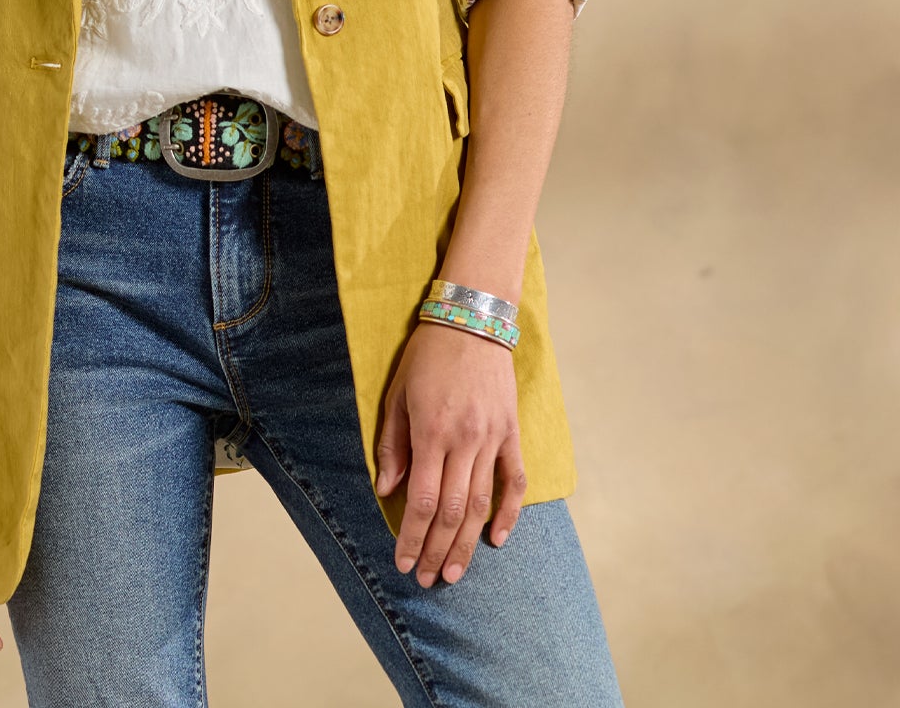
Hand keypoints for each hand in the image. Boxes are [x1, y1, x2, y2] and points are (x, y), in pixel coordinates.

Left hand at [374, 320, 526, 585]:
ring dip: (466, 543)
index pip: (420, 500)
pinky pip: (514, 481)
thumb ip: (393, 445)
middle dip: (436, 549)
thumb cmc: (427, 355)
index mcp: (431, 432)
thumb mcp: (397, 394)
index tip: (403, 562)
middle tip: (428, 579)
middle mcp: (463, 441)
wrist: (472, 320)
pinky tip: (498, 539)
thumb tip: (386, 490)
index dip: (411, 536)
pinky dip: (508, 512)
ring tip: (454, 573)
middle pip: (451, 511)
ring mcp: (491, 438)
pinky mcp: (511, 433)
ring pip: (480, 503)